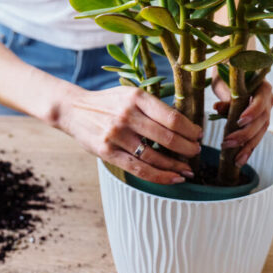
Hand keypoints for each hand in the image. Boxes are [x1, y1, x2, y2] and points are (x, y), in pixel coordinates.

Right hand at [57, 86, 201, 183]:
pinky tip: (173, 178)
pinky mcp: (107, 152)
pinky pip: (139, 169)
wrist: (74, 109)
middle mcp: (127, 115)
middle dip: (187, 148)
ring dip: (176, 166)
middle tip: (196, 152)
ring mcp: (116, 135)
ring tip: (187, 170)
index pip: (172, 117)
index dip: (190, 129)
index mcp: (136, 97)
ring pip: (155, 157)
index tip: (198, 135)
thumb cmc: (108, 102)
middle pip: (167, 137)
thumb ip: (153, 106)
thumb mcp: (130, 94)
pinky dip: (159, 176)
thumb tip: (184, 126)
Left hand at [212, 71, 272, 166]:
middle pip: (261, 121)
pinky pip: (256, 137)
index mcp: (263, 86)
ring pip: (260, 132)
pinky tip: (239, 160)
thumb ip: (226, 95)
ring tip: (235, 159)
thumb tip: (218, 108)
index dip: (252, 111)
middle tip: (226, 142)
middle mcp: (268, 100)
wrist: (233, 67)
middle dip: (244, 134)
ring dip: (247, 146)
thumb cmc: (228, 71)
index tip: (240, 121)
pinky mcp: (259, 122)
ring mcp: (266, 112)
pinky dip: (247, 149)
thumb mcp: (224, 80)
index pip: (261, 101)